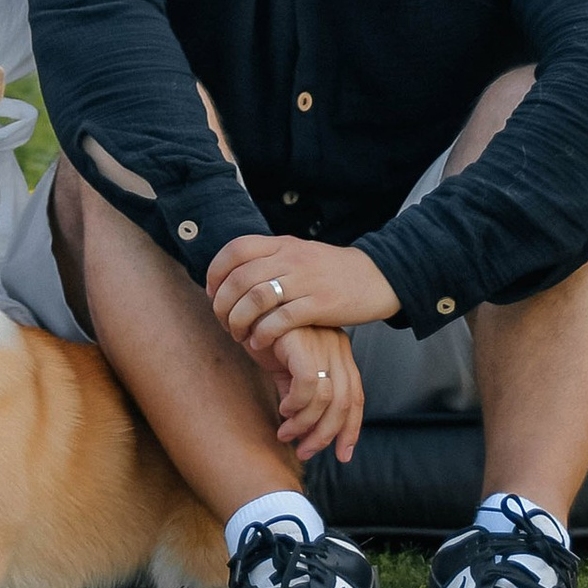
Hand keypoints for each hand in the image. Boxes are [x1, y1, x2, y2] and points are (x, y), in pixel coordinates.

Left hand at [206, 234, 400, 358]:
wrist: (376, 277)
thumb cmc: (331, 271)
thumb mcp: (298, 254)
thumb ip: (270, 259)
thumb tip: (232, 272)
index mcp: (283, 244)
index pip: (236, 249)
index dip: (216, 271)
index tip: (211, 292)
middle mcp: (291, 258)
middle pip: (240, 278)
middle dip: (223, 304)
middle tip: (222, 322)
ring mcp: (305, 280)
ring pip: (255, 299)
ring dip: (239, 322)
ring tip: (238, 335)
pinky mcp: (320, 305)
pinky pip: (281, 320)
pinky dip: (263, 333)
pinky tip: (259, 343)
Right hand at [268, 321, 363, 466]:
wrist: (246, 304)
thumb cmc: (266, 335)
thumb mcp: (288, 369)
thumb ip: (301, 396)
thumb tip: (306, 433)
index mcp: (339, 351)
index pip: (356, 398)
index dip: (351, 430)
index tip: (342, 455)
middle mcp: (337, 347)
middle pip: (345, 403)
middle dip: (326, 435)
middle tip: (305, 453)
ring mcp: (322, 343)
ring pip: (326, 400)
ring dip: (304, 425)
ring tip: (285, 433)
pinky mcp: (304, 344)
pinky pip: (308, 385)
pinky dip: (296, 404)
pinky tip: (282, 409)